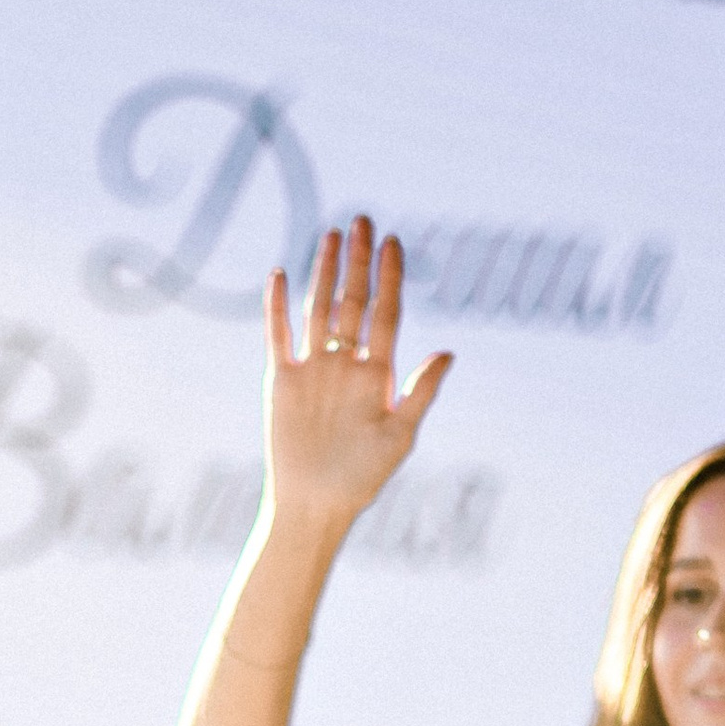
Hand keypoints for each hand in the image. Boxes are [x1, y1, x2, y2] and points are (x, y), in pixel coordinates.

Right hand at [262, 218, 452, 535]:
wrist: (314, 505)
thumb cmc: (362, 478)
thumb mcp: (399, 436)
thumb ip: (421, 392)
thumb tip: (448, 352)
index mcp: (377, 373)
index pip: (386, 313)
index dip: (390, 277)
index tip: (394, 242)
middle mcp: (345, 364)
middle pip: (353, 301)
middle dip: (359, 261)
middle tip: (364, 220)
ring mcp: (313, 369)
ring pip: (318, 308)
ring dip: (324, 272)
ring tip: (332, 234)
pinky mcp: (282, 380)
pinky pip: (278, 335)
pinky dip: (276, 306)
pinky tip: (280, 273)